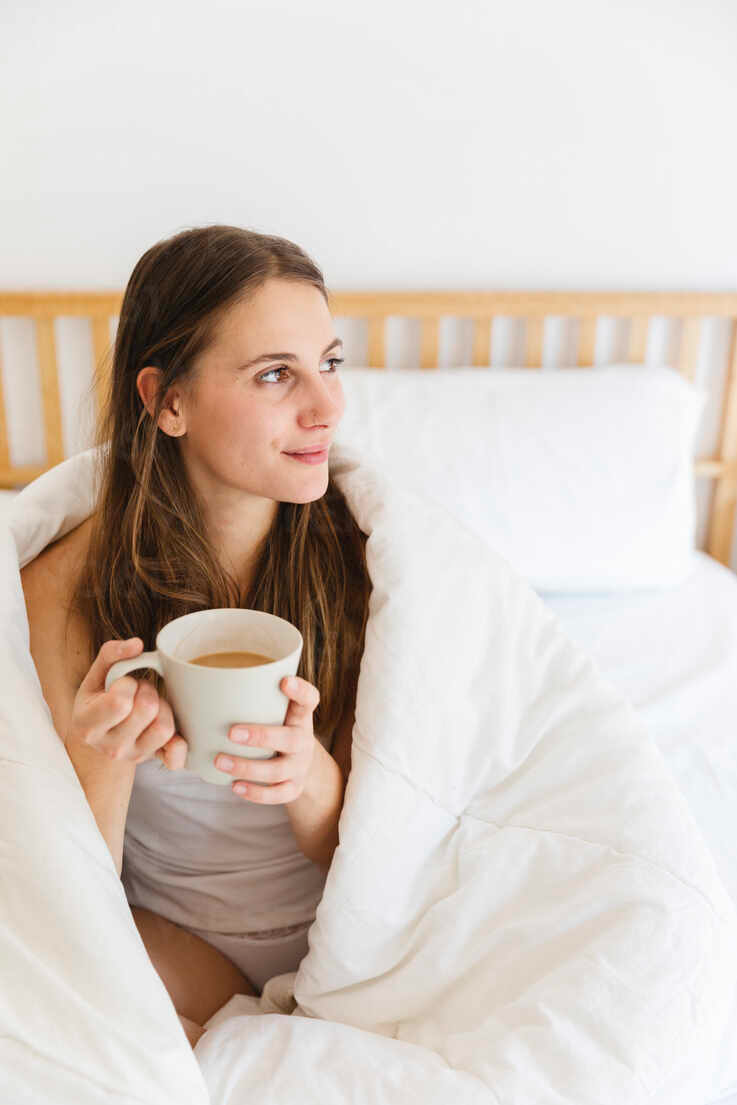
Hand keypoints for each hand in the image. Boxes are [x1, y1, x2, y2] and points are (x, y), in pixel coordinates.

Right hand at [70, 637, 187, 768]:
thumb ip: (111, 654)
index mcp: (89, 726)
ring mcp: (134, 756)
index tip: (123, 684)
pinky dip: (179, 744)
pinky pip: (176, 757)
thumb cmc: (98, 700)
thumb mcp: (96, 676)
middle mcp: (111, 747)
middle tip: (138, 691)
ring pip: (164, 728)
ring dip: (163, 708)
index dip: (127, 684)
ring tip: (149, 705)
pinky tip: (169, 729)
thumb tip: (137, 644)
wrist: (99, 737)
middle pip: (147, 710)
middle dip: (146, 690)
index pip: (119, 702)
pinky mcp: (153, 760)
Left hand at [214, 675, 319, 802]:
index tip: (284, 681)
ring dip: (248, 767)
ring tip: (219, 761)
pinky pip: (277, 794)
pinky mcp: (294, 788)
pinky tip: (234, 785)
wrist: (300, 763)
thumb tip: (204, 683)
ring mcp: (300, 766)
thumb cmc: (275, 728)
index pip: (309, 699)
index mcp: (300, 716)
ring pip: (278, 770)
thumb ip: (255, 699)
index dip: (300, 690)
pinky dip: (256, 793)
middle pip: (290, 739)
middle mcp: (304, 740)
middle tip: (231, 732)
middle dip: (261, 736)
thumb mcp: (276, 711)